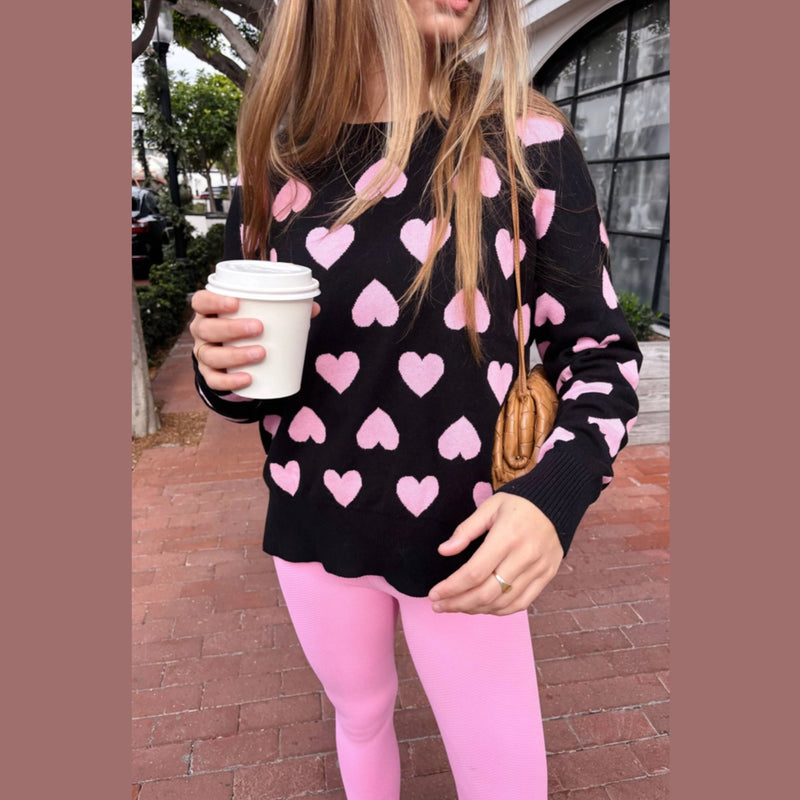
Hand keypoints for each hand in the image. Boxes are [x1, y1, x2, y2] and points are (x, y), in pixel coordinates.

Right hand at [189, 290, 320, 391]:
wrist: (235, 353)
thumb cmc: (247, 324)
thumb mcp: (259, 314)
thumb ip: (283, 309)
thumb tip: (314, 308)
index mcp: (209, 311)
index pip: (201, 301)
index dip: (214, 300)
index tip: (236, 302)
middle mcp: (201, 331)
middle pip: (207, 328)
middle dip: (232, 328)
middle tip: (259, 328)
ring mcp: (203, 353)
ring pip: (211, 355)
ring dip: (235, 355)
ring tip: (261, 353)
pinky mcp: (208, 373)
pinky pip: (213, 380)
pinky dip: (229, 381)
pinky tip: (247, 379)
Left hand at [428, 494, 562, 614]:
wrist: (558, 500)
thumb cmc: (519, 502)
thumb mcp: (489, 507)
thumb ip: (466, 530)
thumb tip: (443, 551)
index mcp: (507, 537)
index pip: (474, 573)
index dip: (451, 588)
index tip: (434, 594)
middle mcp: (524, 557)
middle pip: (487, 593)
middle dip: (458, 604)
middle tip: (438, 605)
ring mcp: (538, 570)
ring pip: (503, 603)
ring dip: (476, 610)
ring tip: (456, 607)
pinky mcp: (547, 576)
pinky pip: (522, 603)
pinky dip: (499, 610)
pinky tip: (482, 607)